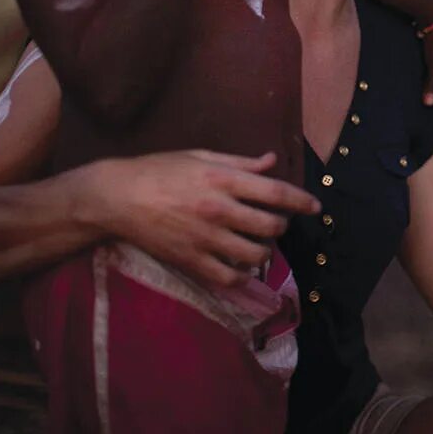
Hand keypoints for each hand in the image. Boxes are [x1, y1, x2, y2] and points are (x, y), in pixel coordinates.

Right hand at [85, 150, 318, 288]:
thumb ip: (240, 162)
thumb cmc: (159, 170)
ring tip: (258, 243)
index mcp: (223, 179)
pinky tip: (241, 264)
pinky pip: (228, 277)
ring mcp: (205, 238)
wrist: (116, 197)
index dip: (302, 201)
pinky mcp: (190, 260)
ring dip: (264, 250)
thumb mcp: (201, 156)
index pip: (276, 192)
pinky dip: (242, 274)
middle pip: (271, 226)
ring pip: (254, 254)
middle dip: (282, 225)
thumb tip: (271, 161)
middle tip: (276, 223)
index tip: (316, 207)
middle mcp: (219, 210)